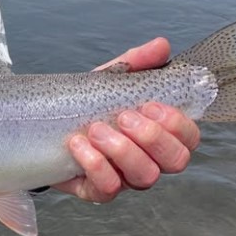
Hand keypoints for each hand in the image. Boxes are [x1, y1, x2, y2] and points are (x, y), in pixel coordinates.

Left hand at [53, 37, 200, 201]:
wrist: (46, 123)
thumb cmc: (88, 103)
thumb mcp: (111, 80)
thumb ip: (137, 63)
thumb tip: (161, 45)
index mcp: (159, 133)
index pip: (189, 138)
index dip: (177, 124)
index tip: (150, 105)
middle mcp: (148, 158)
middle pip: (175, 161)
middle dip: (153, 137)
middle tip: (124, 117)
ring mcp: (125, 177)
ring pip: (144, 177)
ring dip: (122, 150)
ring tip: (96, 130)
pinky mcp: (96, 190)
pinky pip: (107, 189)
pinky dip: (95, 165)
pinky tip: (78, 145)